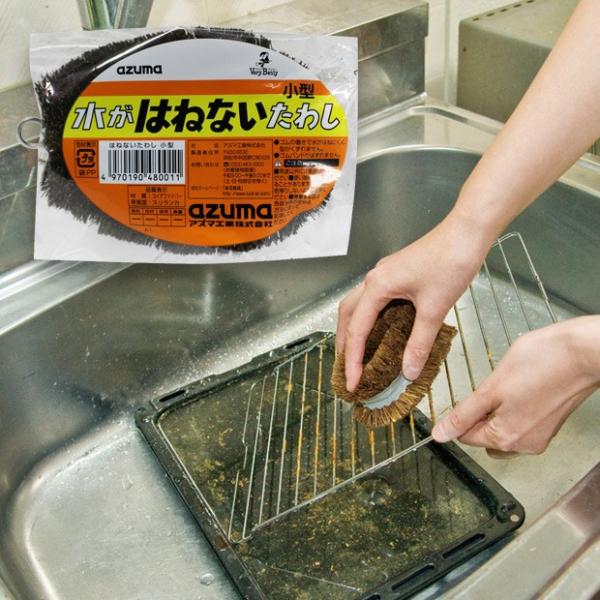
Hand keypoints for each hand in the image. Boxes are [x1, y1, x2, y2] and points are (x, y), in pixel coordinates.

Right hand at [337, 213, 491, 390]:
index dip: (353, 360)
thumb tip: (407, 372)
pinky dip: (369, 318)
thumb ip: (419, 343)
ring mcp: (384, 274)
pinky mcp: (396, 273)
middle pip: (347, 315)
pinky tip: (380, 330)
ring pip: (358, 305)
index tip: (352, 383)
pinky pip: (372, 300)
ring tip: (356, 353)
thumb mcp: (434, 309)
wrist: (467, 232)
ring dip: (353, 329)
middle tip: (346, 369)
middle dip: (344, 343)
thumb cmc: (451, 263)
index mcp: (377, 287)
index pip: (357, 330)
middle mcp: (374, 279)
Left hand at [432, 316, 599, 453]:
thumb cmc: (541, 363)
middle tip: (484, 390)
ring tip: (502, 387)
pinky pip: (521, 424)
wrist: (583, 352)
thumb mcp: (491, 388)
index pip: (466, 437)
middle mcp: (524, 444)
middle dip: (477, 417)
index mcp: (505, 438)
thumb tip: (441, 434)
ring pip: (503, 431)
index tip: (463, 397)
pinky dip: (512, 410)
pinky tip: (518, 389)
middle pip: (484, 437)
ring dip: (495, 413)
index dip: (459, 415)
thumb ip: (463, 414)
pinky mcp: (550, 424)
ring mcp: (540, 436)